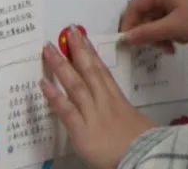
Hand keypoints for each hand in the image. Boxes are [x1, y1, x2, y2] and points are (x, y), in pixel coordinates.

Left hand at [40, 27, 155, 168]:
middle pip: (89, 70)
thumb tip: (120, 112)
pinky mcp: (82, 130)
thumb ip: (124, 113)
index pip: (101, 70)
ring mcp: (92, 114)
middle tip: (67, 31)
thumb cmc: (143, 141)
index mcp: (117, 98)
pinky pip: (66, 110)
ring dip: (61, 65)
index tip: (82, 38)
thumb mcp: (137, 121)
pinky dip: (54, 96)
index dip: (91, 53)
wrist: (144, 155)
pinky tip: (43, 83)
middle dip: (77, 50)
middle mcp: (104, 101)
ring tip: (48, 49)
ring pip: (75, 84)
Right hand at [120, 0, 187, 47]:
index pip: (135, 6)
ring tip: (178, 44)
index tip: (129, 46)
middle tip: (164, 49)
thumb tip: (124, 38)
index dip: (130, 27)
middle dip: (154, 32)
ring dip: (166, 31)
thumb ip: (147, 34)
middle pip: (149, 10)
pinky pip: (175, 11)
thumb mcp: (174, 28)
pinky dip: (177, 25)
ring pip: (163, 13)